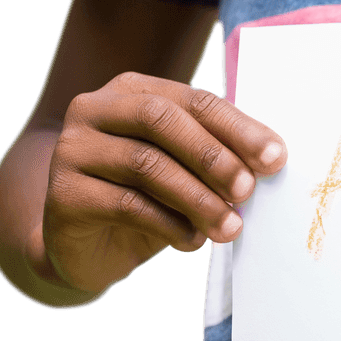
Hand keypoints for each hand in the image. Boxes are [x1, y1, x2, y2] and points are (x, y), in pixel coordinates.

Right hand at [36, 72, 286, 295]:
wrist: (92, 249)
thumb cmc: (151, 200)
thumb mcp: (187, 172)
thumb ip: (219, 156)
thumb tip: (271, 159)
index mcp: (132, 91)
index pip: (193, 100)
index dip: (238, 129)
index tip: (276, 159)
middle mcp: (95, 110)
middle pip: (161, 119)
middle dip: (213, 156)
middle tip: (248, 191)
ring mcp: (73, 149)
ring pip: (145, 164)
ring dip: (198, 198)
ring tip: (230, 227)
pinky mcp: (64, 194)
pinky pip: (125, 204)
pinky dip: (168, 224)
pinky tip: (192, 240)